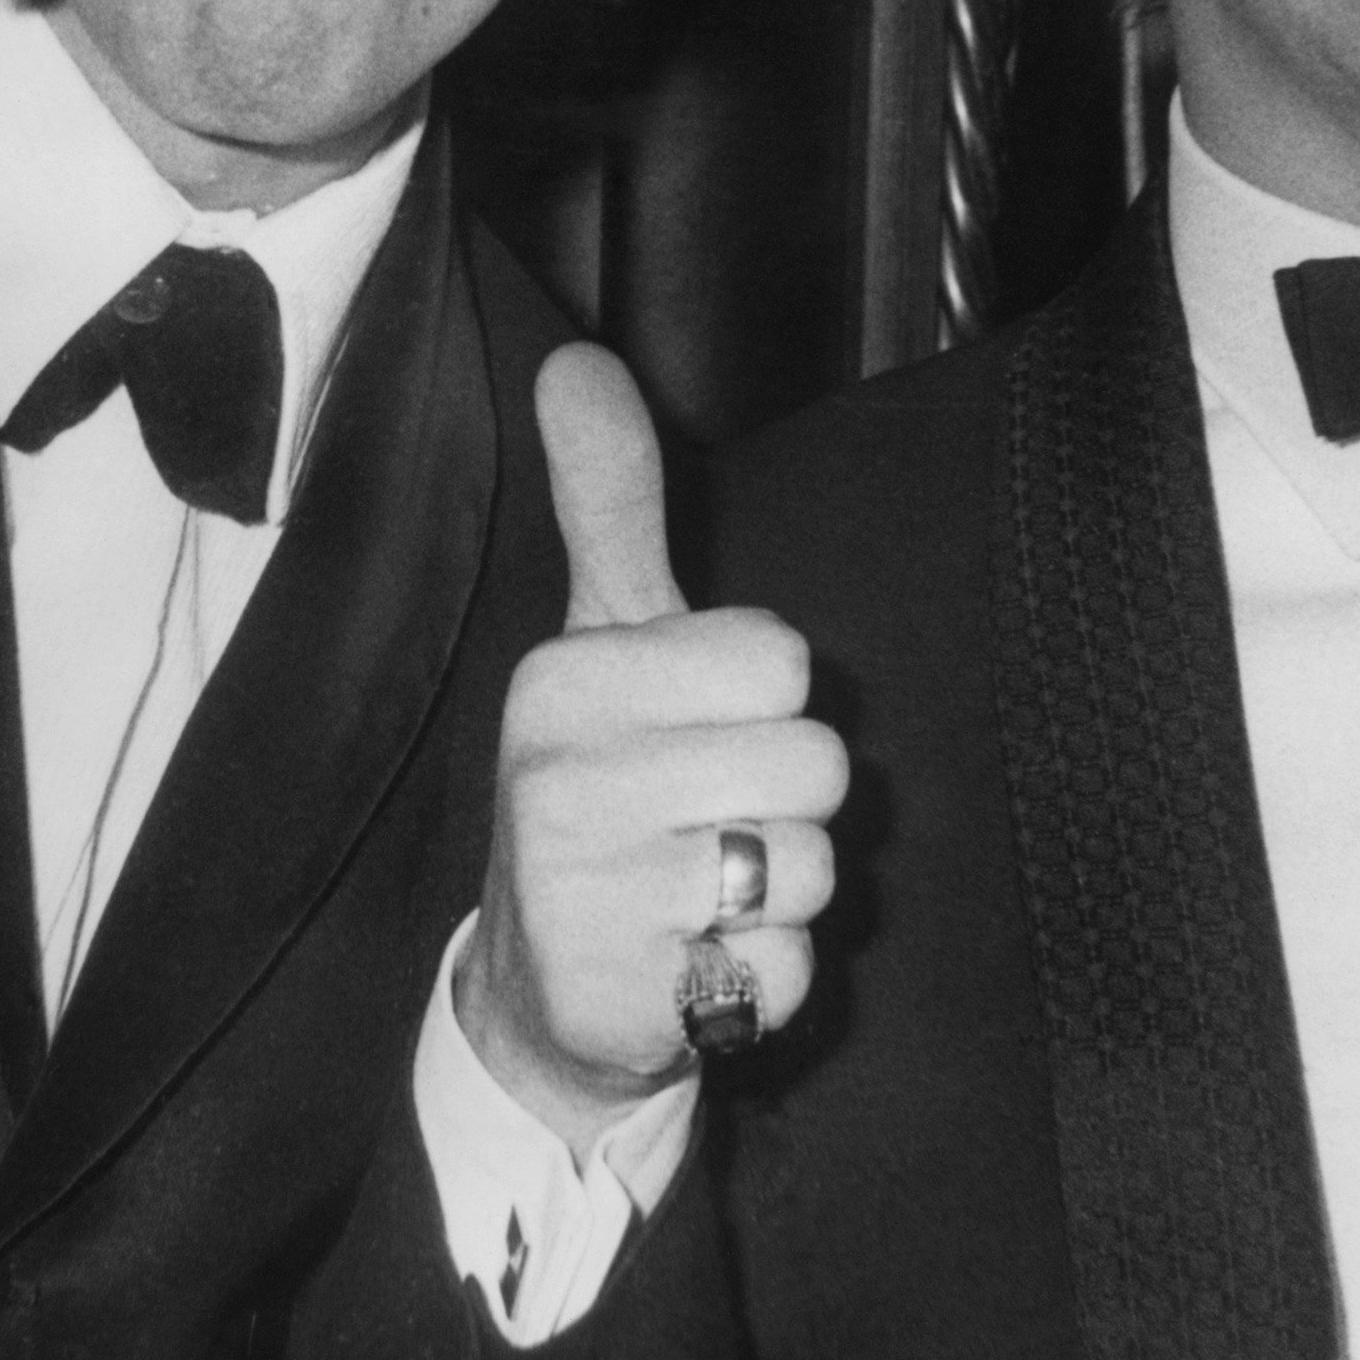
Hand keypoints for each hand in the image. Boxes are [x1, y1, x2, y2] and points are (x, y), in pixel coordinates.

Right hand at [458, 346, 845, 1148]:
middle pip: (814, 764)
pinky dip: (764, 977)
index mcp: (563, 681)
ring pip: (810, 867)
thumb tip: (577, 360)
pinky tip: (694, 965)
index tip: (691, 731)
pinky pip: (792, 971)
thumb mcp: (604, 643)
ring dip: (780, 893)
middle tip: (703, 821)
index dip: (763, 702)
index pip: (778, 659)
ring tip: (698, 893)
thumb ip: (611, 504)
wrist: (545, 990)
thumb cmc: (601, 793)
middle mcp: (561, 781)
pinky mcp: (630, 999)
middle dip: (785, 802)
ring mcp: (590, 897)